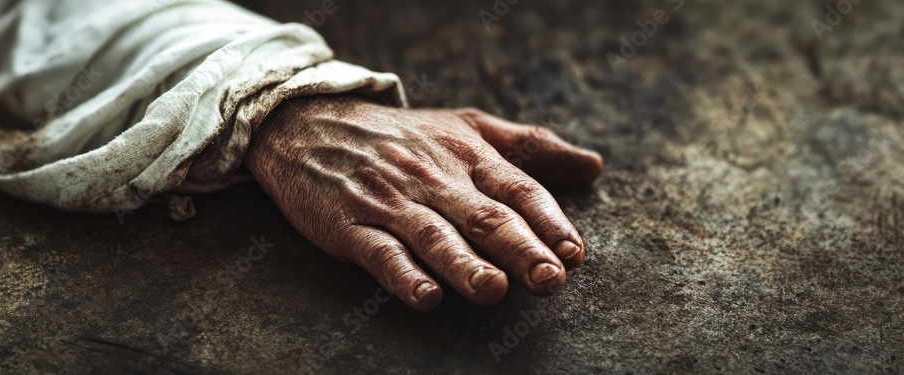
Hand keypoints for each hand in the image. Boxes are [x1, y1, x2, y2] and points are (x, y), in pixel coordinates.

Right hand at [245, 95, 602, 310]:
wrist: (309, 125)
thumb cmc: (402, 135)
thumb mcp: (467, 126)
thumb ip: (530, 146)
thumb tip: (593, 166)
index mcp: (466, 154)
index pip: (516, 188)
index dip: (548, 220)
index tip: (574, 252)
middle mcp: (433, 178)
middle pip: (483, 216)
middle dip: (519, 249)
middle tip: (549, 278)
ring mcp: (390, 203)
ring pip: (434, 236)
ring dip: (465, 264)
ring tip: (493, 289)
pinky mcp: (350, 224)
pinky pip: (381, 253)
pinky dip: (403, 276)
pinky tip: (425, 296)